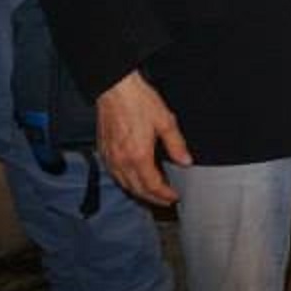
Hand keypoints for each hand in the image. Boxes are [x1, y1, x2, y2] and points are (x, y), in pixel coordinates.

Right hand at [96, 70, 188, 205]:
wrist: (115, 90)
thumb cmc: (139, 102)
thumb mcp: (165, 121)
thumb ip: (176, 144)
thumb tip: (186, 161)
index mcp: (138, 156)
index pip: (153, 185)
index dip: (164, 194)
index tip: (174, 197)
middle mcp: (122, 161)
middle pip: (137, 190)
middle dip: (153, 198)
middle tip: (166, 200)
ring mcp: (111, 158)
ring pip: (124, 185)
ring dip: (139, 192)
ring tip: (153, 193)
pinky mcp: (104, 152)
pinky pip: (115, 175)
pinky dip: (126, 182)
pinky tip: (134, 178)